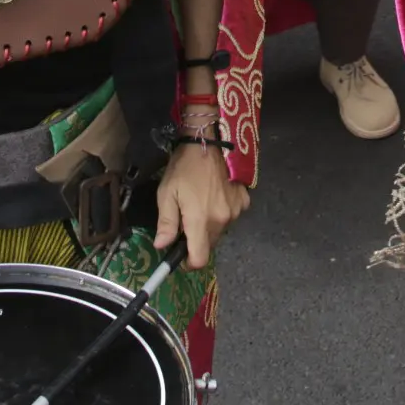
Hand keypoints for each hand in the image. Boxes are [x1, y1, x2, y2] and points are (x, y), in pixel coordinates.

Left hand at [153, 140, 247, 270]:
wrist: (209, 141)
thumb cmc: (184, 167)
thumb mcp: (167, 193)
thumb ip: (166, 223)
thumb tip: (161, 245)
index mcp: (200, 220)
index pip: (199, 259)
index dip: (188, 263)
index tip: (179, 257)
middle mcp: (222, 220)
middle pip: (209, 246)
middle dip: (195, 241)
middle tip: (185, 222)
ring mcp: (235, 211)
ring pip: (219, 232)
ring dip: (208, 227)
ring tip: (199, 204)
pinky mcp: (243, 201)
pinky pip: (230, 217)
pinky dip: (221, 214)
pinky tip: (213, 197)